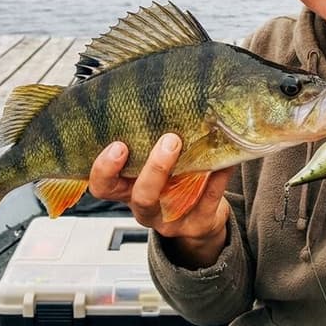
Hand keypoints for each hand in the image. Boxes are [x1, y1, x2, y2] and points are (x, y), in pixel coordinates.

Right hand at [88, 133, 232, 267]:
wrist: (198, 221)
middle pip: (141, 196)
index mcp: (127, 191)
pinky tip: (223, 161)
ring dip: (187, 174)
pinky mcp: (199, 224)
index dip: (105, 170)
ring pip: (174, 202)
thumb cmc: (170, 183)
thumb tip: (160, 100)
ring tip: (195, 146)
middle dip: (154, 169)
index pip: (103, 187)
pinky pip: (208, 200)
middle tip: (169, 140)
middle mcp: (146, 208)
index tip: (118, 145)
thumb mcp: (150, 168)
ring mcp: (172, 220)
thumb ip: (147, 145)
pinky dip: (217, 178)